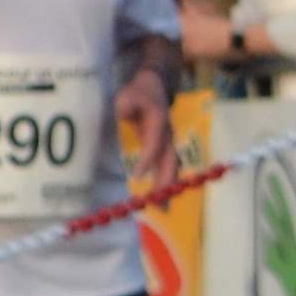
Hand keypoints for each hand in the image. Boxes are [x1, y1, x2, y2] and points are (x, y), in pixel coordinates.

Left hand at [117, 71, 172, 193]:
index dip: (147, 160)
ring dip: (168, 186)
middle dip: (165, 182)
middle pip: (169, 161)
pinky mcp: (165, 148)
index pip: (154, 144)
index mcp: (158, 122)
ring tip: (162, 208)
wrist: (154, 86)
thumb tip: (125, 114)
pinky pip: (167, 167)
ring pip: (171, 167)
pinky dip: (166, 183)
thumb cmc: (138, 93)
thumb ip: (126, 104)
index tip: (137, 176)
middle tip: (158, 203)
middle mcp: (167, 135)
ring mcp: (168, 142)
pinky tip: (161, 199)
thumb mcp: (127, 94)